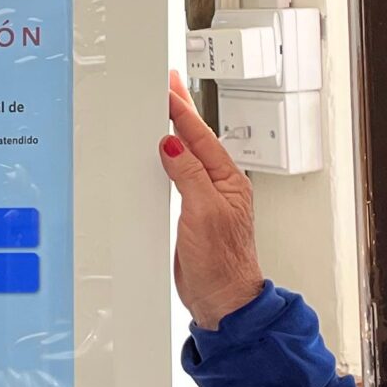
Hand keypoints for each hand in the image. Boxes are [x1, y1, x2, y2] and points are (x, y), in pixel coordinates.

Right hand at [159, 72, 264, 328]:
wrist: (222, 302)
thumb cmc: (223, 265)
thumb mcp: (203, 212)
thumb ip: (188, 174)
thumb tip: (173, 145)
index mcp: (228, 181)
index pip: (201, 137)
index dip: (182, 111)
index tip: (167, 88)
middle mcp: (218, 187)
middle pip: (195, 140)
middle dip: (180, 112)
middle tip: (167, 84)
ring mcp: (204, 201)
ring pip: (185, 157)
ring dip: (173, 133)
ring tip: (162, 110)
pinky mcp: (190, 216)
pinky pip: (176, 179)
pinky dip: (166, 162)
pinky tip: (158, 155)